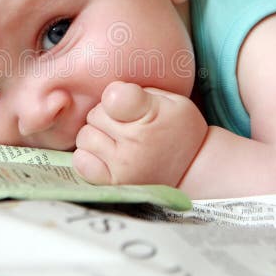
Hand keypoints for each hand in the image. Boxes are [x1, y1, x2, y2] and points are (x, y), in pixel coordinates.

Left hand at [73, 81, 206, 186]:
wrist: (194, 168)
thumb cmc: (177, 128)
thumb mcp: (171, 100)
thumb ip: (139, 92)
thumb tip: (107, 93)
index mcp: (151, 116)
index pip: (113, 97)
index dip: (115, 95)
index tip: (128, 102)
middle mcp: (135, 143)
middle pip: (94, 115)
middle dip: (105, 115)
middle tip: (124, 123)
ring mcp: (123, 166)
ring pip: (84, 137)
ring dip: (95, 135)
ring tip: (114, 138)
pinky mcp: (114, 183)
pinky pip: (81, 162)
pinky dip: (87, 156)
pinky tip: (104, 153)